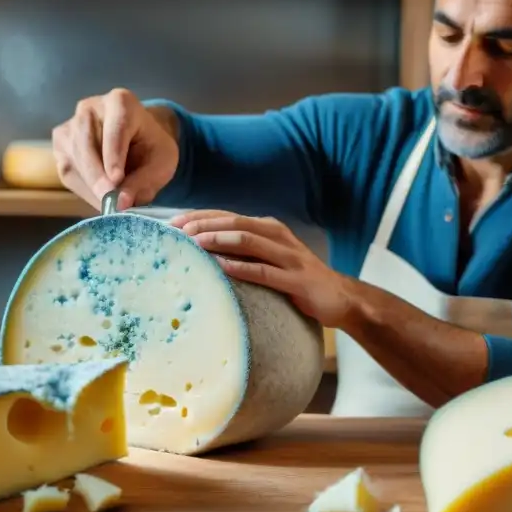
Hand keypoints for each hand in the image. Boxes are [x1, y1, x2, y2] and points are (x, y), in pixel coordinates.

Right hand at [52, 88, 178, 209]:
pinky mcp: (60, 144)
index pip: (114, 129)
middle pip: (86, 143)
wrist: (137, 141)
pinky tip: (99, 197)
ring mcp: (70, 125)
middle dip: (97, 176)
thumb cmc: (152, 149)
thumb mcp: (161, 164)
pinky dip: (82, 189)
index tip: (116, 180)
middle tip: (109, 202)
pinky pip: (66, 169)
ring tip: (109, 204)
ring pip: (73, 159)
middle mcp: (89, 108)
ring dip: (90, 186)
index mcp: (120, 102)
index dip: (113, 156)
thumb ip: (144, 182)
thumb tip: (120, 203)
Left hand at [170, 210, 353, 326]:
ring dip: (219, 240)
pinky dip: (241, 268)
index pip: (228, 215)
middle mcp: (278, 236)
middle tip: (178, 231)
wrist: (339, 296)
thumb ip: (243, 250)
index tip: (173, 222)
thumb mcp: (270, 256)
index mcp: (269, 228)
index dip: (200, 216)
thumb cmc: (296, 277)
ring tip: (195, 243)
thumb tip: (201, 249)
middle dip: (204, 224)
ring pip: (249, 241)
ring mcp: (288, 256)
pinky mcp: (296, 280)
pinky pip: (264, 272)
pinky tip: (222, 268)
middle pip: (235, 222)